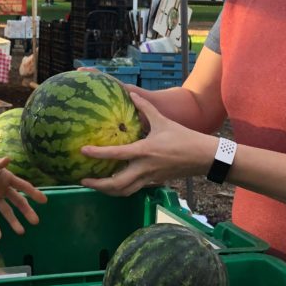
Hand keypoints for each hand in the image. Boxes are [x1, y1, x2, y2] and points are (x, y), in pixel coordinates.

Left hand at [0, 148, 47, 237]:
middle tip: (35, 222)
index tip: (44, 201)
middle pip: (17, 201)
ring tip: (21, 232)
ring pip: (6, 211)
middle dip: (26, 211)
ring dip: (13, 221)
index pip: (22, 186)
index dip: (33, 193)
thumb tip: (8, 159)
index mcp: (6, 177)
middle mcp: (2, 189)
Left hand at [80, 92, 214, 196]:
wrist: (203, 157)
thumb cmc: (184, 137)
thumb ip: (145, 108)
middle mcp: (144, 168)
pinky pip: (133, 189)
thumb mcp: (163, 121)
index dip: (98, 153)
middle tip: (83, 180)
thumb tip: (131, 93)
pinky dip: (121, 189)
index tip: (83, 151)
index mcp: (144, 151)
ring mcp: (149, 178)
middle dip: (97, 185)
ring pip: (124, 192)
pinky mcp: (154, 182)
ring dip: (107, 191)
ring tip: (95, 185)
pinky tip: (113, 184)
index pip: (116, 154)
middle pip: (116, 184)